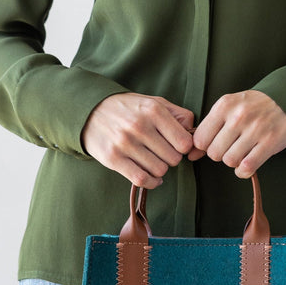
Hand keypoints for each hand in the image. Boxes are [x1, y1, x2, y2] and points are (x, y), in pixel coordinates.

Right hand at [80, 93, 201, 187]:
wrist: (91, 111)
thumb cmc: (129, 109)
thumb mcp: (154, 102)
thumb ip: (178, 114)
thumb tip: (194, 132)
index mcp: (153, 110)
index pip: (184, 142)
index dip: (184, 147)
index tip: (177, 146)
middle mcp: (140, 126)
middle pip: (173, 158)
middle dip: (172, 158)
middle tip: (163, 153)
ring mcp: (125, 143)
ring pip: (160, 170)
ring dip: (160, 169)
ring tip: (154, 161)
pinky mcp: (113, 159)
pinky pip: (141, 179)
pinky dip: (151, 182)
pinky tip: (151, 176)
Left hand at [192, 91, 285, 177]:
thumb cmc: (253, 106)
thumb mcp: (229, 108)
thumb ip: (209, 129)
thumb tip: (191, 154)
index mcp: (225, 105)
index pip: (200, 139)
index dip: (205, 146)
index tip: (215, 142)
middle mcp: (239, 116)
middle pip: (214, 153)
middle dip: (221, 154)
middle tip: (231, 146)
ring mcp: (255, 129)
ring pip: (230, 161)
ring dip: (234, 161)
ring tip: (242, 150)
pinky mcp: (270, 142)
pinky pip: (247, 167)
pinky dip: (244, 170)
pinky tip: (248, 161)